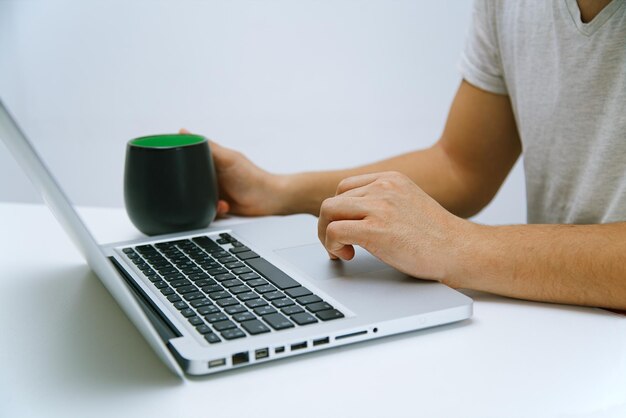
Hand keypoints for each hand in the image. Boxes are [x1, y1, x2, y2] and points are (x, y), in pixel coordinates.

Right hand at [179, 129, 284, 216]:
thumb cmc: (252, 176)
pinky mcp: (219, 205)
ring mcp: (216, 191)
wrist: (268, 199)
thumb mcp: (227, 159)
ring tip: (217, 198)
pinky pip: (207, 210)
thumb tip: (184, 132)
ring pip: (197, 197)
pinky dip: (214, 209)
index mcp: (212, 161)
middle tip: (198, 188)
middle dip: (192, 187)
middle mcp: (212, 175)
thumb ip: (208, 147)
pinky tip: (224, 206)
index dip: (182, 163)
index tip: (176, 166)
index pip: (189, 159)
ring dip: (204, 200)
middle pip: (190, 180)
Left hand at [318, 171, 469, 281]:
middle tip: (338, 244)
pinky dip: (332, 245)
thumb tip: (355, 216)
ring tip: (340, 251)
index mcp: (391, 180)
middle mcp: (383, 188)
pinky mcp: (376, 229)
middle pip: (333, 200)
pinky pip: (335, 231)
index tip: (347, 229)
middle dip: (328, 224)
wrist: (460, 250)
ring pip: (328, 212)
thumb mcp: (409, 204)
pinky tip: (347, 255)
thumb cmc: (437, 236)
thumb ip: (385, 203)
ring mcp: (379, 207)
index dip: (340, 211)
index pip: (346, 187)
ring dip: (326, 234)